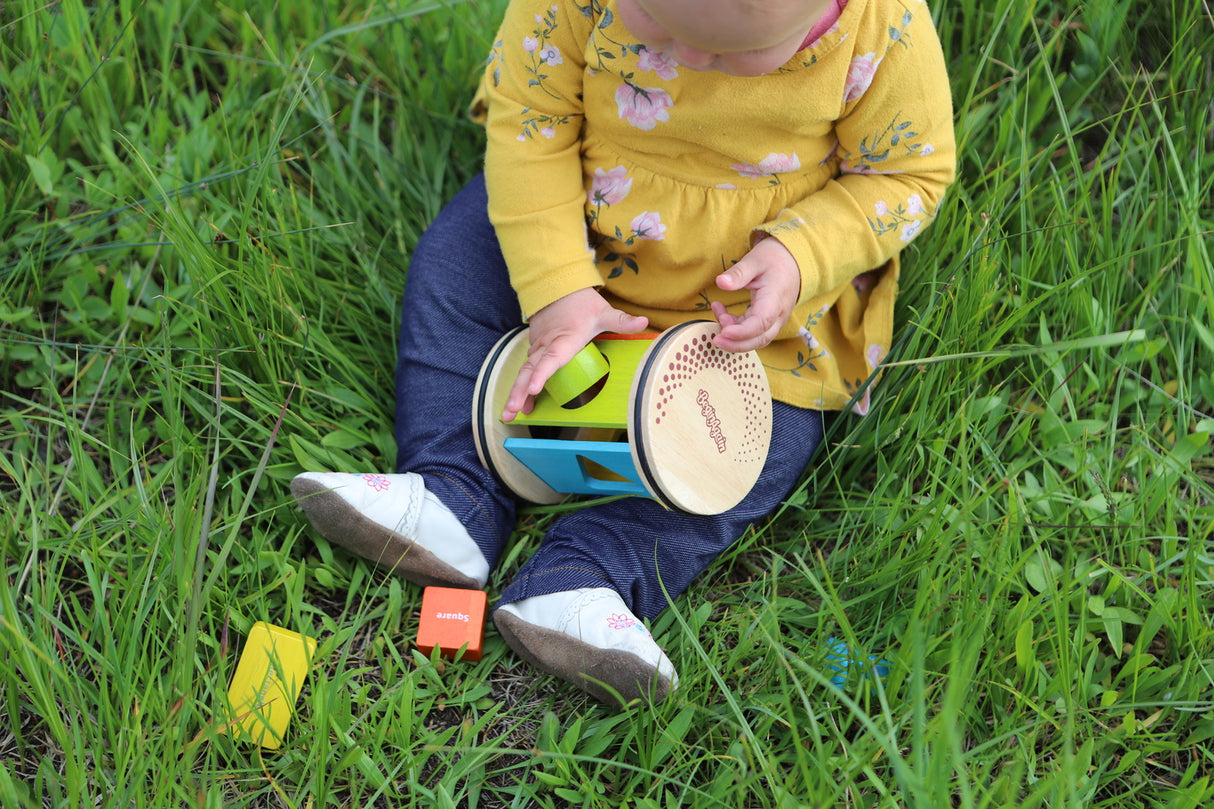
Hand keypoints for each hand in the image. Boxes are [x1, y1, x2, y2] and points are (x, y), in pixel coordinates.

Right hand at [502, 288, 648, 421]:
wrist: (559, 288)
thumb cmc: (582, 304)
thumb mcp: (604, 312)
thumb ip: (622, 320)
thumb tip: (644, 322)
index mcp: (564, 339)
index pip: (551, 359)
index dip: (542, 374)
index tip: (533, 389)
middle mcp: (547, 345)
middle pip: (529, 371)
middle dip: (518, 392)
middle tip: (511, 411)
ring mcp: (538, 348)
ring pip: (524, 373)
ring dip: (515, 394)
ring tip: (509, 414)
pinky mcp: (535, 350)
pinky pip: (526, 371)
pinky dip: (520, 387)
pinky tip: (520, 405)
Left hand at [711, 236, 800, 352]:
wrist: (791, 260)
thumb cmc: (774, 259)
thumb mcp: (755, 260)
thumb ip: (738, 273)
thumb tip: (720, 282)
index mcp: (775, 298)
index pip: (761, 323)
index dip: (742, 332)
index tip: (723, 331)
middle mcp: (778, 314)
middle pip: (760, 339)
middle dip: (736, 344)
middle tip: (715, 339)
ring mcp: (775, 320)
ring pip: (756, 339)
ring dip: (735, 337)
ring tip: (718, 314)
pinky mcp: (768, 321)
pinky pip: (752, 332)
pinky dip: (736, 328)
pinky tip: (723, 313)